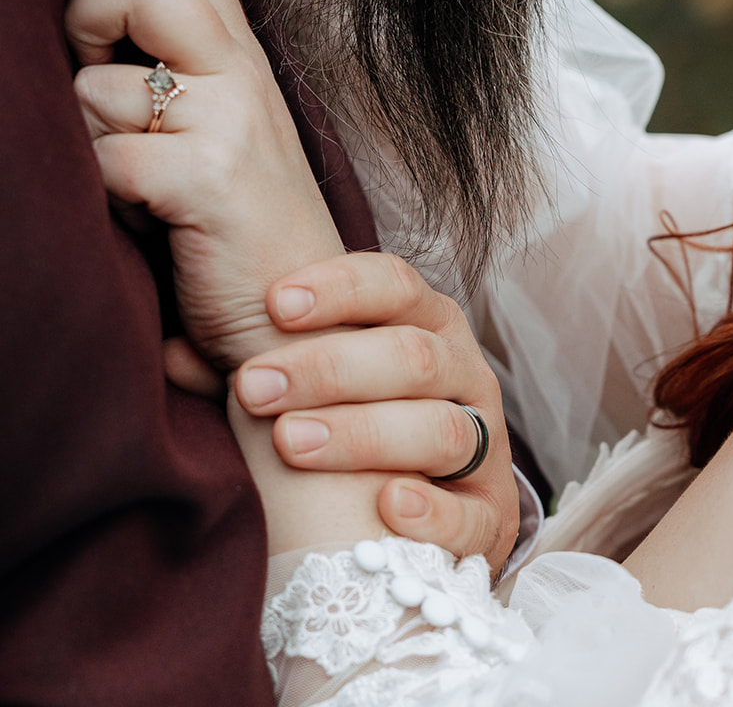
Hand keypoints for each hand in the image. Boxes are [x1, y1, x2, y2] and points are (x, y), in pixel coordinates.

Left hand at [65, 0, 343, 369]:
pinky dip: (100, 193)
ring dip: (87, 140)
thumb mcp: (223, 142)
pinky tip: (140, 222)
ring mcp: (230, 121)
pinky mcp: (208, 177)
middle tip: (90, 67)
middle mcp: (243, 77)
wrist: (306, 335)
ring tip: (128, 185)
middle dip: (86, 14)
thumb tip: (97, 31)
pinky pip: (105, 158)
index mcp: (244, 62)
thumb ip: (180, 80)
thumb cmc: (249, 240)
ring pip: (100, 87)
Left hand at [234, 252, 520, 573]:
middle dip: (329, 368)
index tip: (272, 303)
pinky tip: (385, 506)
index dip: (339, 289)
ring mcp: (486, 443)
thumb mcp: (312, 385)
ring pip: (441, 427)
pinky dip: (430, 510)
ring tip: (291, 443)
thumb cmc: (352, 426)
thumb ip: (251, 362)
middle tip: (252, 389)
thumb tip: (172, 352)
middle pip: (411, 355)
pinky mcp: (493, 516)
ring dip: (363, 434)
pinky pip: (471, 512)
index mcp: (427, 323)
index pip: (396, 284)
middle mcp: (464, 373)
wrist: (421, 515)